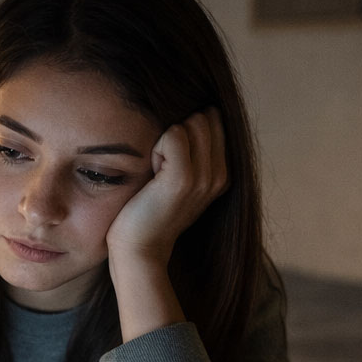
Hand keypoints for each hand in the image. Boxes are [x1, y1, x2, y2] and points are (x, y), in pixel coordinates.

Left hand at [106, 108, 228, 269]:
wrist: (139, 249)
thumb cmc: (148, 212)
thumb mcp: (178, 180)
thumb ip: (192, 151)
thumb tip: (194, 112)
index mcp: (222, 173)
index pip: (213, 118)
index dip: (184, 133)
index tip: (169, 165)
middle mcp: (220, 174)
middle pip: (204, 116)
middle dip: (176, 134)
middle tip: (161, 169)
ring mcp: (205, 177)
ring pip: (190, 122)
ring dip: (164, 142)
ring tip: (157, 174)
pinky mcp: (184, 178)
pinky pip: (172, 134)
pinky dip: (156, 148)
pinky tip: (152, 176)